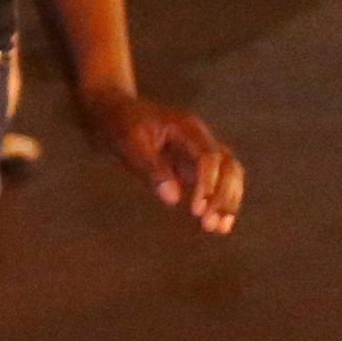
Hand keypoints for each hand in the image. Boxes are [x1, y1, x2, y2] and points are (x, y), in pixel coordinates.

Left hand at [79, 79, 240, 233]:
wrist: (111, 111)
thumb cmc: (117, 124)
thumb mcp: (128, 142)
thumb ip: (150, 168)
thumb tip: (173, 199)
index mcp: (187, 128)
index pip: (211, 157)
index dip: (208, 184)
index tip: (196, 209)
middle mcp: (200, 139)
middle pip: (228, 167)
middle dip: (223, 197)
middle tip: (208, 224)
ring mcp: (199, 152)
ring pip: (230, 176)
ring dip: (228, 202)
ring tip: (218, 229)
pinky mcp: (194, 166)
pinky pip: (218, 183)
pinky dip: (222, 202)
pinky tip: (221, 225)